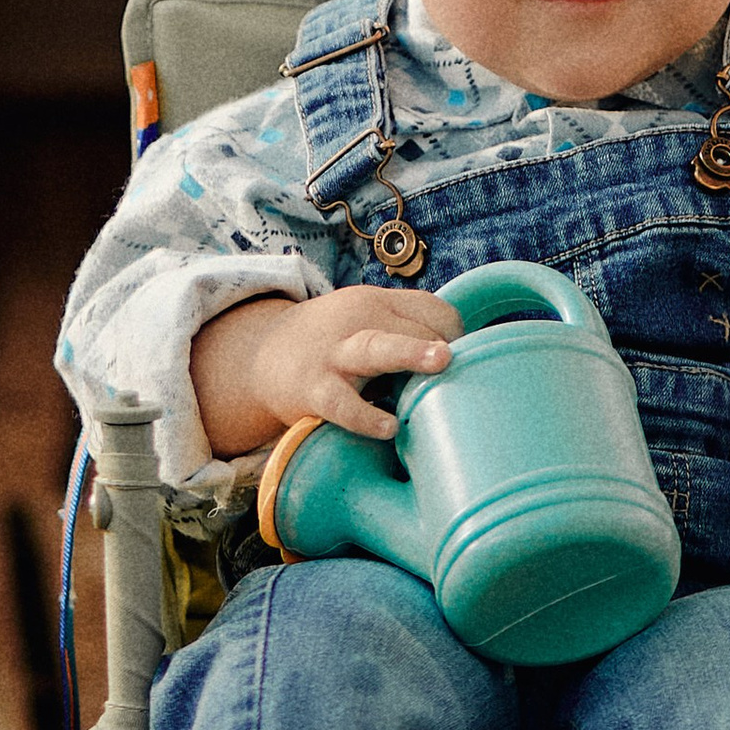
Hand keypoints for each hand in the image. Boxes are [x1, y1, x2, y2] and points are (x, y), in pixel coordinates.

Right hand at [192, 284, 460, 455]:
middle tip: (464, 364)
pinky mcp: (314, 390)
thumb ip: (407, 332)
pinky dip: (366, 416)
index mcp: (376, 302)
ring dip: (410, 352)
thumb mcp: (365, 322)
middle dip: (442, 345)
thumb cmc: (332, 345)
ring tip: (441, 361)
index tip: (464, 363)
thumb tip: (467, 363)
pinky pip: (343, 404)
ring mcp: (335, 355)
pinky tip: (389, 428)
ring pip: (376, 348)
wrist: (262, 356)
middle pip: (411, 323)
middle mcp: (358, 321)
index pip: (430, 308)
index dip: (456, 333)